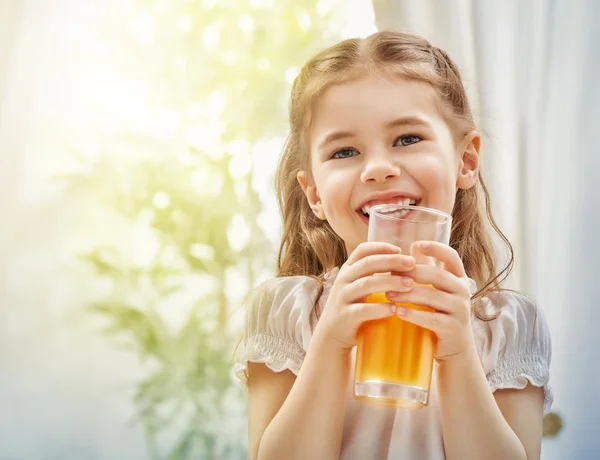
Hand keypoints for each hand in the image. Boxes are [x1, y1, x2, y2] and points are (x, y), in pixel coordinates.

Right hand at [316, 242, 415, 351]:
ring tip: (409, 284)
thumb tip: (405, 263)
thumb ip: (374, 274)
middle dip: (392, 261)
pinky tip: (394, 309)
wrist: (332, 333)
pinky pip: (363, 310)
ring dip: (390, 282)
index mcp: (348, 269)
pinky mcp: (346, 316)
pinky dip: (379, 308)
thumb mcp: (359, 285)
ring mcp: (343, 297)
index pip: (363, 250)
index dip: (381, 247)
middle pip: (368, 263)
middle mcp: (344, 279)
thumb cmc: (353, 306)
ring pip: (366, 284)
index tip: (401, 250)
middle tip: (412, 264)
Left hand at [386, 241, 475, 361]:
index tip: (417, 245)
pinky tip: (398, 312)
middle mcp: (463, 291)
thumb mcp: (434, 289)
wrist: (455, 347)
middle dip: (412, 273)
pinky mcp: (454, 328)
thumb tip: (403, 252)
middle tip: (390, 274)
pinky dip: (414, 314)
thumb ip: (422, 272)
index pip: (452, 257)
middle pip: (437, 275)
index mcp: (458, 278)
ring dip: (408, 294)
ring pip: (432, 297)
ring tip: (388, 294)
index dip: (436, 249)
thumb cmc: (439, 312)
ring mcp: (460, 310)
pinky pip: (432, 319)